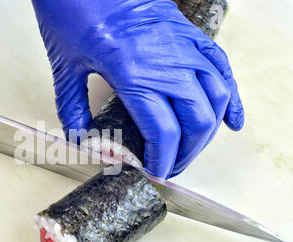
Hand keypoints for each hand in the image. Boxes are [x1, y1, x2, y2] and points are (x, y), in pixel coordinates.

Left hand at [31, 0, 243, 177]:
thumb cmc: (72, 12)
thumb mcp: (64, 67)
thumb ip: (72, 110)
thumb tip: (82, 140)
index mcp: (133, 73)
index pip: (164, 132)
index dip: (163, 160)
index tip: (156, 173)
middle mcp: (167, 61)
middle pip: (196, 121)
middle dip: (186, 153)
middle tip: (170, 167)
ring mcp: (183, 45)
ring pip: (215, 98)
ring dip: (207, 132)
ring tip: (191, 149)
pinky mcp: (189, 33)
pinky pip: (222, 68)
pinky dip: (230, 97)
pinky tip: (231, 119)